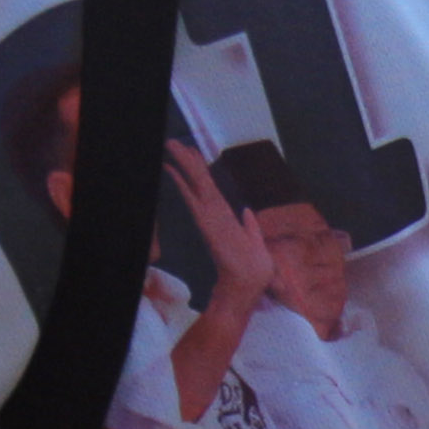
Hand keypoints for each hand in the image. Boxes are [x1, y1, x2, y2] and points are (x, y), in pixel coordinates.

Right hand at [168, 140, 277, 306]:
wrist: (247, 286)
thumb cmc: (252, 269)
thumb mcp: (257, 244)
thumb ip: (251, 226)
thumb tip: (247, 211)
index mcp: (227, 217)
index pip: (212, 188)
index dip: (201, 170)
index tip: (192, 152)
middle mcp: (215, 215)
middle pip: (201, 181)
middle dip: (188, 161)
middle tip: (173, 141)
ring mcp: (210, 219)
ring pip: (196, 186)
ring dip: (185, 166)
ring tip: (172, 146)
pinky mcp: (206, 225)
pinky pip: (193, 201)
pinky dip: (183, 186)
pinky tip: (172, 172)